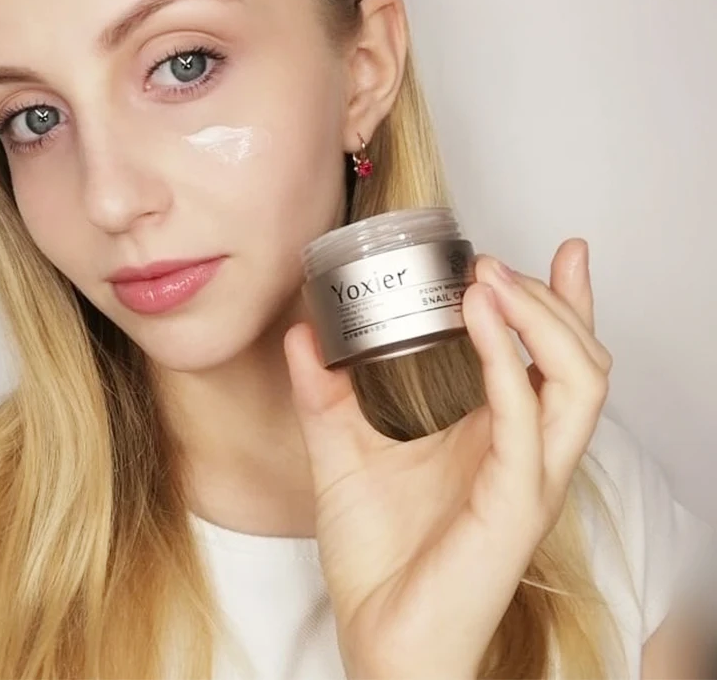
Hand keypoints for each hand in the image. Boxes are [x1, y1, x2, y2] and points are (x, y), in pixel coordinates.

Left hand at [283, 238, 611, 678]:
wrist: (377, 636)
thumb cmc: (378, 555)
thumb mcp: (342, 452)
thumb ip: (324, 393)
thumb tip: (304, 332)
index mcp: (500, 436)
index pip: (554, 358)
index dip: (565, 300)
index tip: (556, 248)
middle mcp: (527, 451)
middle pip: (581, 358)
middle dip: (553, 297)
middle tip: (498, 261)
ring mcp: (528, 478)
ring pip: (579, 382)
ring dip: (541, 317)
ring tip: (491, 278)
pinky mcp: (513, 504)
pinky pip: (526, 422)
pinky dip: (509, 362)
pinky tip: (481, 320)